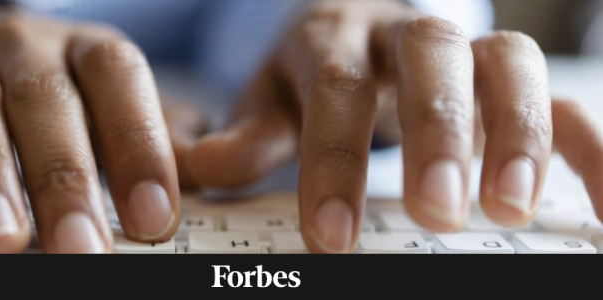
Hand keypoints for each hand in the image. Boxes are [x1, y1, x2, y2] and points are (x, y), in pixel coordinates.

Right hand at [0, 5, 191, 252]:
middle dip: (65, 181)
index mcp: (93, 53)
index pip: (122, 85)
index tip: (154, 221)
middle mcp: (31, 50)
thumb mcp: (125, 107)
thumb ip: (164, 138)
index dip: (139, 149)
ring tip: (2, 244)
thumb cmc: (76, 95)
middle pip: (47, 104)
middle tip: (84, 250)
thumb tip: (202, 176)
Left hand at [188, 0, 583, 252]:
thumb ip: (249, 132)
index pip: (334, 88)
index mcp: (330, 36)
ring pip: (506, 62)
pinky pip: (562, 96)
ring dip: (518, 131)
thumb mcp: (271, 100)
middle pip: (431, 57)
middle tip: (438, 214)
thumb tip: (202, 166)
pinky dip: (590, 146)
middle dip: (439, 133)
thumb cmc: (310, 76)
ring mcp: (464, 47)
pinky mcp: (507, 74)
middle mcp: (401, 32)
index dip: (332, 159)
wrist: (356, 33)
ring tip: (510, 207)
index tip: (331, 236)